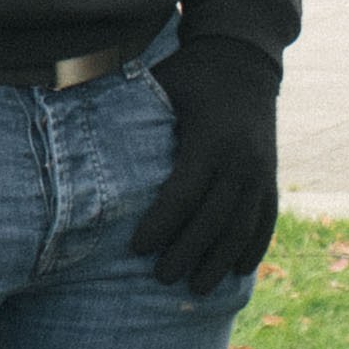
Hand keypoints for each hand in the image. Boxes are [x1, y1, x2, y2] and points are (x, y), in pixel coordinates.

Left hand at [129, 40, 284, 286]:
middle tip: (161, 278)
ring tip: (197, 288)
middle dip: (186, 252)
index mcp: (210, 139)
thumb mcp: (160, 86)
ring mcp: (261, 169)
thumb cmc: (189, 75)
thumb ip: (133, 114)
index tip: (136, 248)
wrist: (244, 60)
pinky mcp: (271, 175)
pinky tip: (238, 270)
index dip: (160, 224)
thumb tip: (77, 134)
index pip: (183, 192)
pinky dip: (253, 246)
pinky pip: (265, 218)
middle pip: (213, 218)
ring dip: (219, 261)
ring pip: (242, 226)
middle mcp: (241, 159)